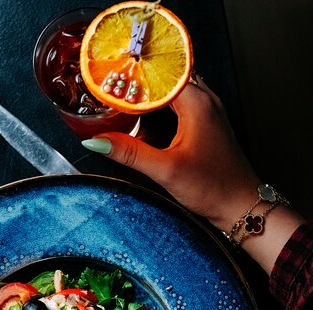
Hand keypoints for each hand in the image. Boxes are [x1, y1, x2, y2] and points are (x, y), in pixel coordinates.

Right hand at [83, 78, 304, 273]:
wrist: (241, 205)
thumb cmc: (214, 187)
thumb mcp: (165, 170)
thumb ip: (130, 153)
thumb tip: (97, 142)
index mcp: (197, 103)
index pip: (158, 74)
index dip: (132, 73)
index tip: (108, 76)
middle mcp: (205, 100)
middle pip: (165, 78)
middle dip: (138, 80)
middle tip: (110, 83)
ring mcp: (208, 112)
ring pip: (172, 90)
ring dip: (149, 93)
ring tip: (122, 96)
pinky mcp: (206, 125)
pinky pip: (180, 104)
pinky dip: (160, 106)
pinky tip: (145, 118)